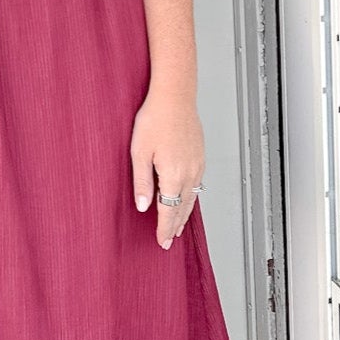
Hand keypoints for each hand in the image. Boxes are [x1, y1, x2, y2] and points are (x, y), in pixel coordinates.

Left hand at [130, 81, 203, 247]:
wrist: (175, 97)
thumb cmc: (154, 119)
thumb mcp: (139, 152)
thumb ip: (142, 182)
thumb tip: (143, 207)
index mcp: (173, 175)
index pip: (169, 211)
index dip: (164, 229)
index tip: (161, 242)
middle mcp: (190, 174)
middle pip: (183, 209)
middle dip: (174, 227)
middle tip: (168, 242)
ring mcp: (198, 165)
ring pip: (192, 199)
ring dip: (184, 215)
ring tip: (177, 228)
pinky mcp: (200, 157)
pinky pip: (197, 186)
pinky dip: (191, 200)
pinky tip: (186, 201)